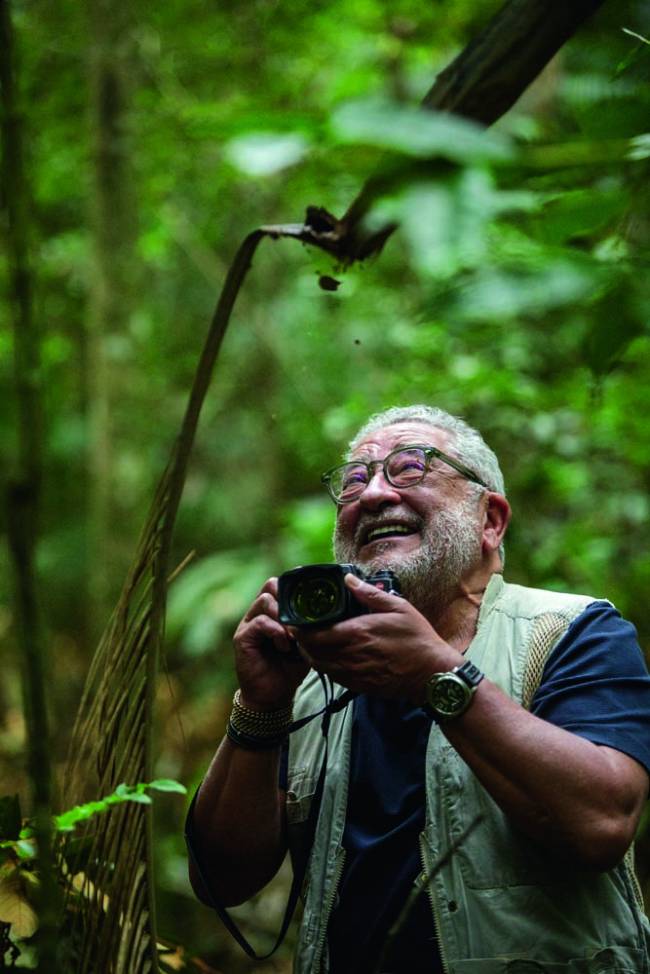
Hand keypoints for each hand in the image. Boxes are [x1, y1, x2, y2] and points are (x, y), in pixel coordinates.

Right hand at [233, 577, 309, 709]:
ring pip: (265, 600)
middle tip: (300, 619)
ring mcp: (248, 623)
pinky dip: (275, 631)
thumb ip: (309, 626)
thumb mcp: (305, 642)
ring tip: (292, 636)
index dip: (293, 586)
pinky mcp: (242, 638)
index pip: (279, 584)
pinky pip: (260, 622)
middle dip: (288, 599)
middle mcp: (258, 612)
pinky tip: (284, 645)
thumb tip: (326, 612)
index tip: (309, 597)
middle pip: (271, 585)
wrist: (273, 695)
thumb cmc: (289, 667)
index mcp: (272, 610)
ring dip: (283, 616)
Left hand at [290, 574, 461, 702]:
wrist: (431, 675)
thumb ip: (369, 594)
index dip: (300, 628)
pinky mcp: (359, 686)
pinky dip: (323, 666)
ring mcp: (354, 673)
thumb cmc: (418, 639)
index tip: (294, 619)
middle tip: (298, 629)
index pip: (316, 633)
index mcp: (357, 633)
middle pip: (312, 651)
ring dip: (310, 654)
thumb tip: (348, 580)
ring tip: (308, 642)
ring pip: (319, 665)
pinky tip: (326, 656)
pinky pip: (332, 676)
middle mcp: (351, 655)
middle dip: (301, 641)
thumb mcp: (398, 607)